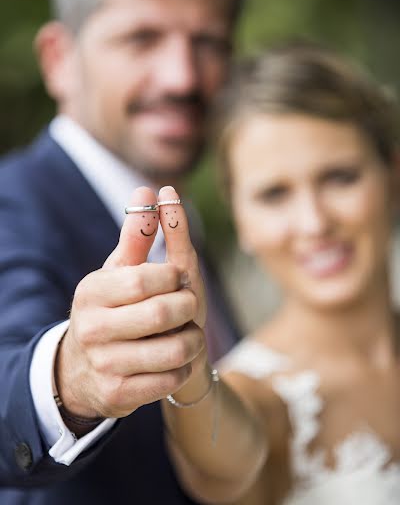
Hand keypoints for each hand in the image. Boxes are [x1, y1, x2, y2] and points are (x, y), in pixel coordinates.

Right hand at [55, 186, 206, 420]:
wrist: (86, 369)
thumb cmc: (115, 308)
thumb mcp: (121, 272)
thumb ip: (138, 233)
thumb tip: (150, 188)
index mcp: (93, 291)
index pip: (146, 278)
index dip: (173, 277)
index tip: (177, 278)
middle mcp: (92, 328)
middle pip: (163, 313)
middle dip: (187, 307)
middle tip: (187, 306)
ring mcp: (104, 364)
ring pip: (173, 350)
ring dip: (193, 340)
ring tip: (188, 334)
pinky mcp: (119, 395)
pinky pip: (171, 379)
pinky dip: (185, 366)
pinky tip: (177, 359)